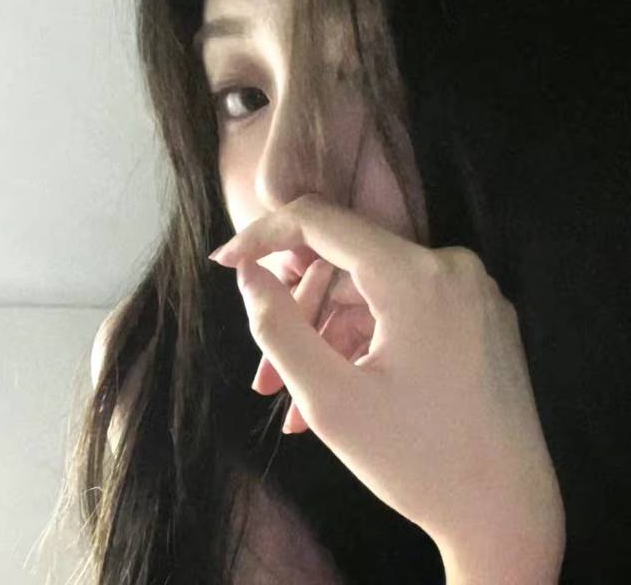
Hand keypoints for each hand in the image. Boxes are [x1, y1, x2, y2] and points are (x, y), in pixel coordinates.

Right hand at [209, 193, 564, 580]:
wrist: (508, 514)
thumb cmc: (416, 462)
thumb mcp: (328, 398)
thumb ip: (276, 325)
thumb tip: (249, 273)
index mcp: (417, 275)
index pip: (321, 221)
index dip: (264, 234)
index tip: (226, 261)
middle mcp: (452, 267)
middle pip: (347, 267)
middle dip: (298, 318)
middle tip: (265, 381)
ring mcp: (472, 291)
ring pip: (374, 296)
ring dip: (329, 342)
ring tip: (297, 408)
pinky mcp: (480, 316)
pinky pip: (405, 312)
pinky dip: (367, 344)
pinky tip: (342, 394)